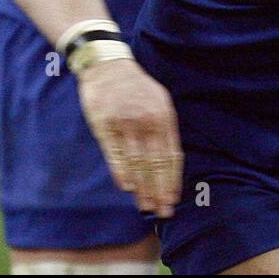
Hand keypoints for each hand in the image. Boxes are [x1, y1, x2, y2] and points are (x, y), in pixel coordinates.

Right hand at [76, 58, 182, 217]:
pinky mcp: (106, 125)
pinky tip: (127, 187)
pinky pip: (115, 153)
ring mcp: (126, 123)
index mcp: (163, 117)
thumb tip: (169, 162)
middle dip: (160, 190)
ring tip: (145, 206)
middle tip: (163, 212)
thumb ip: (164, 130)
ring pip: (137, 162)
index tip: (173, 199)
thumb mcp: (159, 101)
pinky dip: (122, 172)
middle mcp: (147, 121)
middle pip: (156, 163)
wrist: (108, 66)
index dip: (172, 180)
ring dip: (142, 187)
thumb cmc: (136, 87)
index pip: (170, 155)